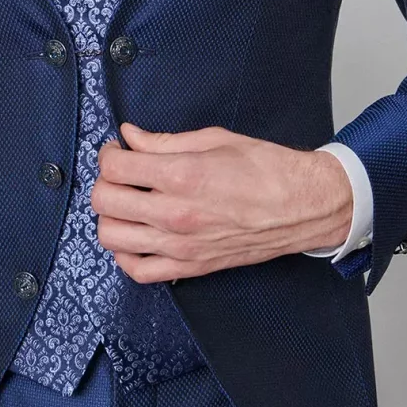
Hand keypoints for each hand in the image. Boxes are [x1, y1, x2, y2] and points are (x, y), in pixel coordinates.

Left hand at [91, 122, 353, 282]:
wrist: (301, 206)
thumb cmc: (265, 168)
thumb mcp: (213, 140)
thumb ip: (164, 141)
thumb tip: (130, 136)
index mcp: (182, 176)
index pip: (115, 167)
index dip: (109, 154)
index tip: (117, 149)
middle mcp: (175, 214)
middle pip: (105, 201)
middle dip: (105, 181)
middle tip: (121, 173)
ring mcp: (180, 246)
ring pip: (111, 237)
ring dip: (110, 216)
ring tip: (126, 202)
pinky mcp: (189, 267)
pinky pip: (137, 270)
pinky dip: (124, 254)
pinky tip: (133, 235)